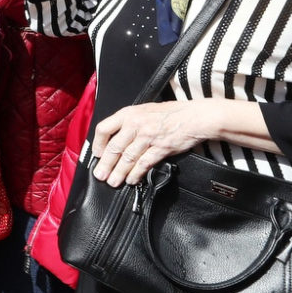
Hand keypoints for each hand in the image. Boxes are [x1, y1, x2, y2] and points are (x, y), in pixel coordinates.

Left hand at [90, 100, 213, 185]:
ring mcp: (148, 137)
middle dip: (105, 164)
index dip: (97, 144)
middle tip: (100, 175)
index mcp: (128, 114)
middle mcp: (135, 125)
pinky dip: (136, 173)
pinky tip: (131, 180)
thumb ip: (128, 122)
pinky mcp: (161, 148)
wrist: (194, 116)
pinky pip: (144, 163)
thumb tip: (114, 138)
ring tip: (113, 182)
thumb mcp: (143, 110)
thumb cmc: (169, 113)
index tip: (97, 155)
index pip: (104, 129)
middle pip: (114, 147)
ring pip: (127, 158)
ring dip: (118, 172)